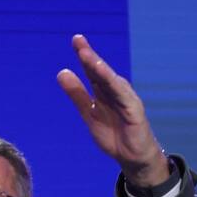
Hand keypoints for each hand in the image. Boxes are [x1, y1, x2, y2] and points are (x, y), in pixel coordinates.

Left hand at [57, 33, 170, 187]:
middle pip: (101, 70)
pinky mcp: (134, 110)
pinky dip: (114, 85)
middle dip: (89, 55)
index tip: (76, 39)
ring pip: (111, 80)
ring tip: (86, 55)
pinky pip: (123, 96)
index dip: (84, 55)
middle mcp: (115, 90)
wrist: (132, 157)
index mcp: (103, 91)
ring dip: (99, 67)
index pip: (92, 70)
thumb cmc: (113, 134)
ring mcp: (126, 99)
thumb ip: (77, 95)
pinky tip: (106, 76)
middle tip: (77, 40)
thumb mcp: (89, 114)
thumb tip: (61, 72)